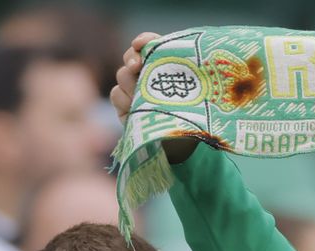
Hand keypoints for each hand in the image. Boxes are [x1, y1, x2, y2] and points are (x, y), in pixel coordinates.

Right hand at [111, 33, 196, 163]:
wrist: (183, 145)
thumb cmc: (193, 116)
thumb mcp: (196, 93)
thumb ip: (190, 76)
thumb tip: (199, 69)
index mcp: (164, 65)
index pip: (150, 44)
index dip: (144, 40)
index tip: (140, 44)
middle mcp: (147, 75)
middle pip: (131, 58)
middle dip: (132, 60)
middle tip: (137, 67)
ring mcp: (134, 91)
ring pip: (122, 76)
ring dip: (129, 82)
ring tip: (139, 94)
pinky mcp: (125, 108)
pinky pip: (116, 94)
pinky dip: (123, 99)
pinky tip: (132, 107)